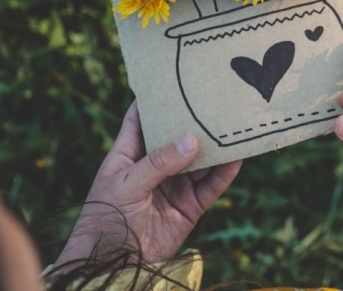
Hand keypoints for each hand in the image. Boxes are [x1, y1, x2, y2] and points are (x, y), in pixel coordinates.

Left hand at [54, 103, 241, 269]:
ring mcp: (173, 187)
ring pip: (200, 161)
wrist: (113, 265)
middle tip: (216, 98)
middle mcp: (154, 167)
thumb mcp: (127, 184)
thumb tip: (192, 140)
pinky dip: (226, 172)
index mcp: (128, 155)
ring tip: (235, 124)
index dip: (155, 99)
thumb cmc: (105, 220)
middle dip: (195, 120)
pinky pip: (212, 186)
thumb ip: (159, 163)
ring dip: (216, 146)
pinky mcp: (189, 207)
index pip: (141, 119)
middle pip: (178, 137)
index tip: (174, 77)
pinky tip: (238, 157)